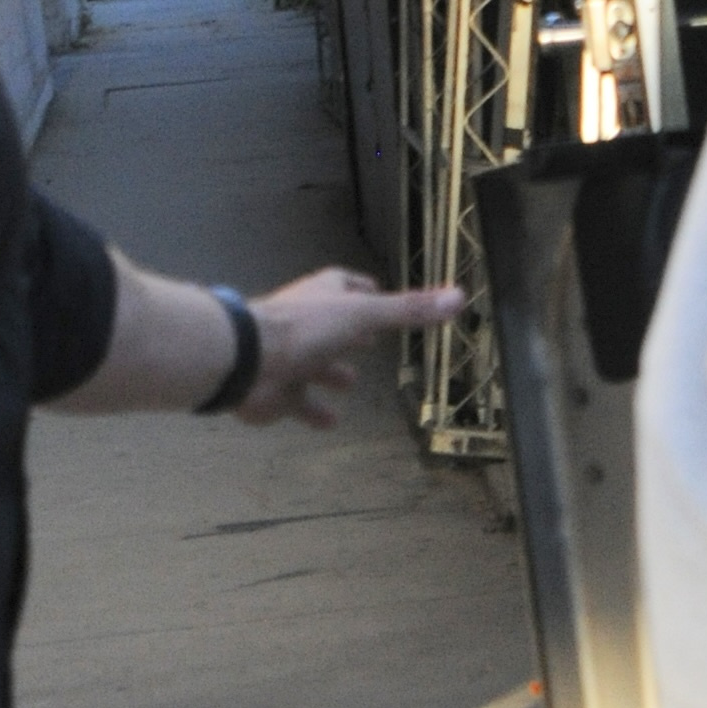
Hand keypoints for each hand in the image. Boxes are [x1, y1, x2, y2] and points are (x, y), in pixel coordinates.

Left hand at [240, 267, 464, 431]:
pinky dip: (315, 411)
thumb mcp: (364, 315)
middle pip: (333, 325)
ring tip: (352, 383)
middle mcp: (306, 321)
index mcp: (325, 296)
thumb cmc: (305, 329)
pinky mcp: (278, 389)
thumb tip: (459, 295)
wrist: (246, 361)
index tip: (380, 295)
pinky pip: (300, 402)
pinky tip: (332, 421)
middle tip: (370, 343)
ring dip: (332, 371)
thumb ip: (409, 310)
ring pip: (315, 363)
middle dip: (350, 334)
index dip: (365, 290)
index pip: (349, 286)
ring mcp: (289, 356)